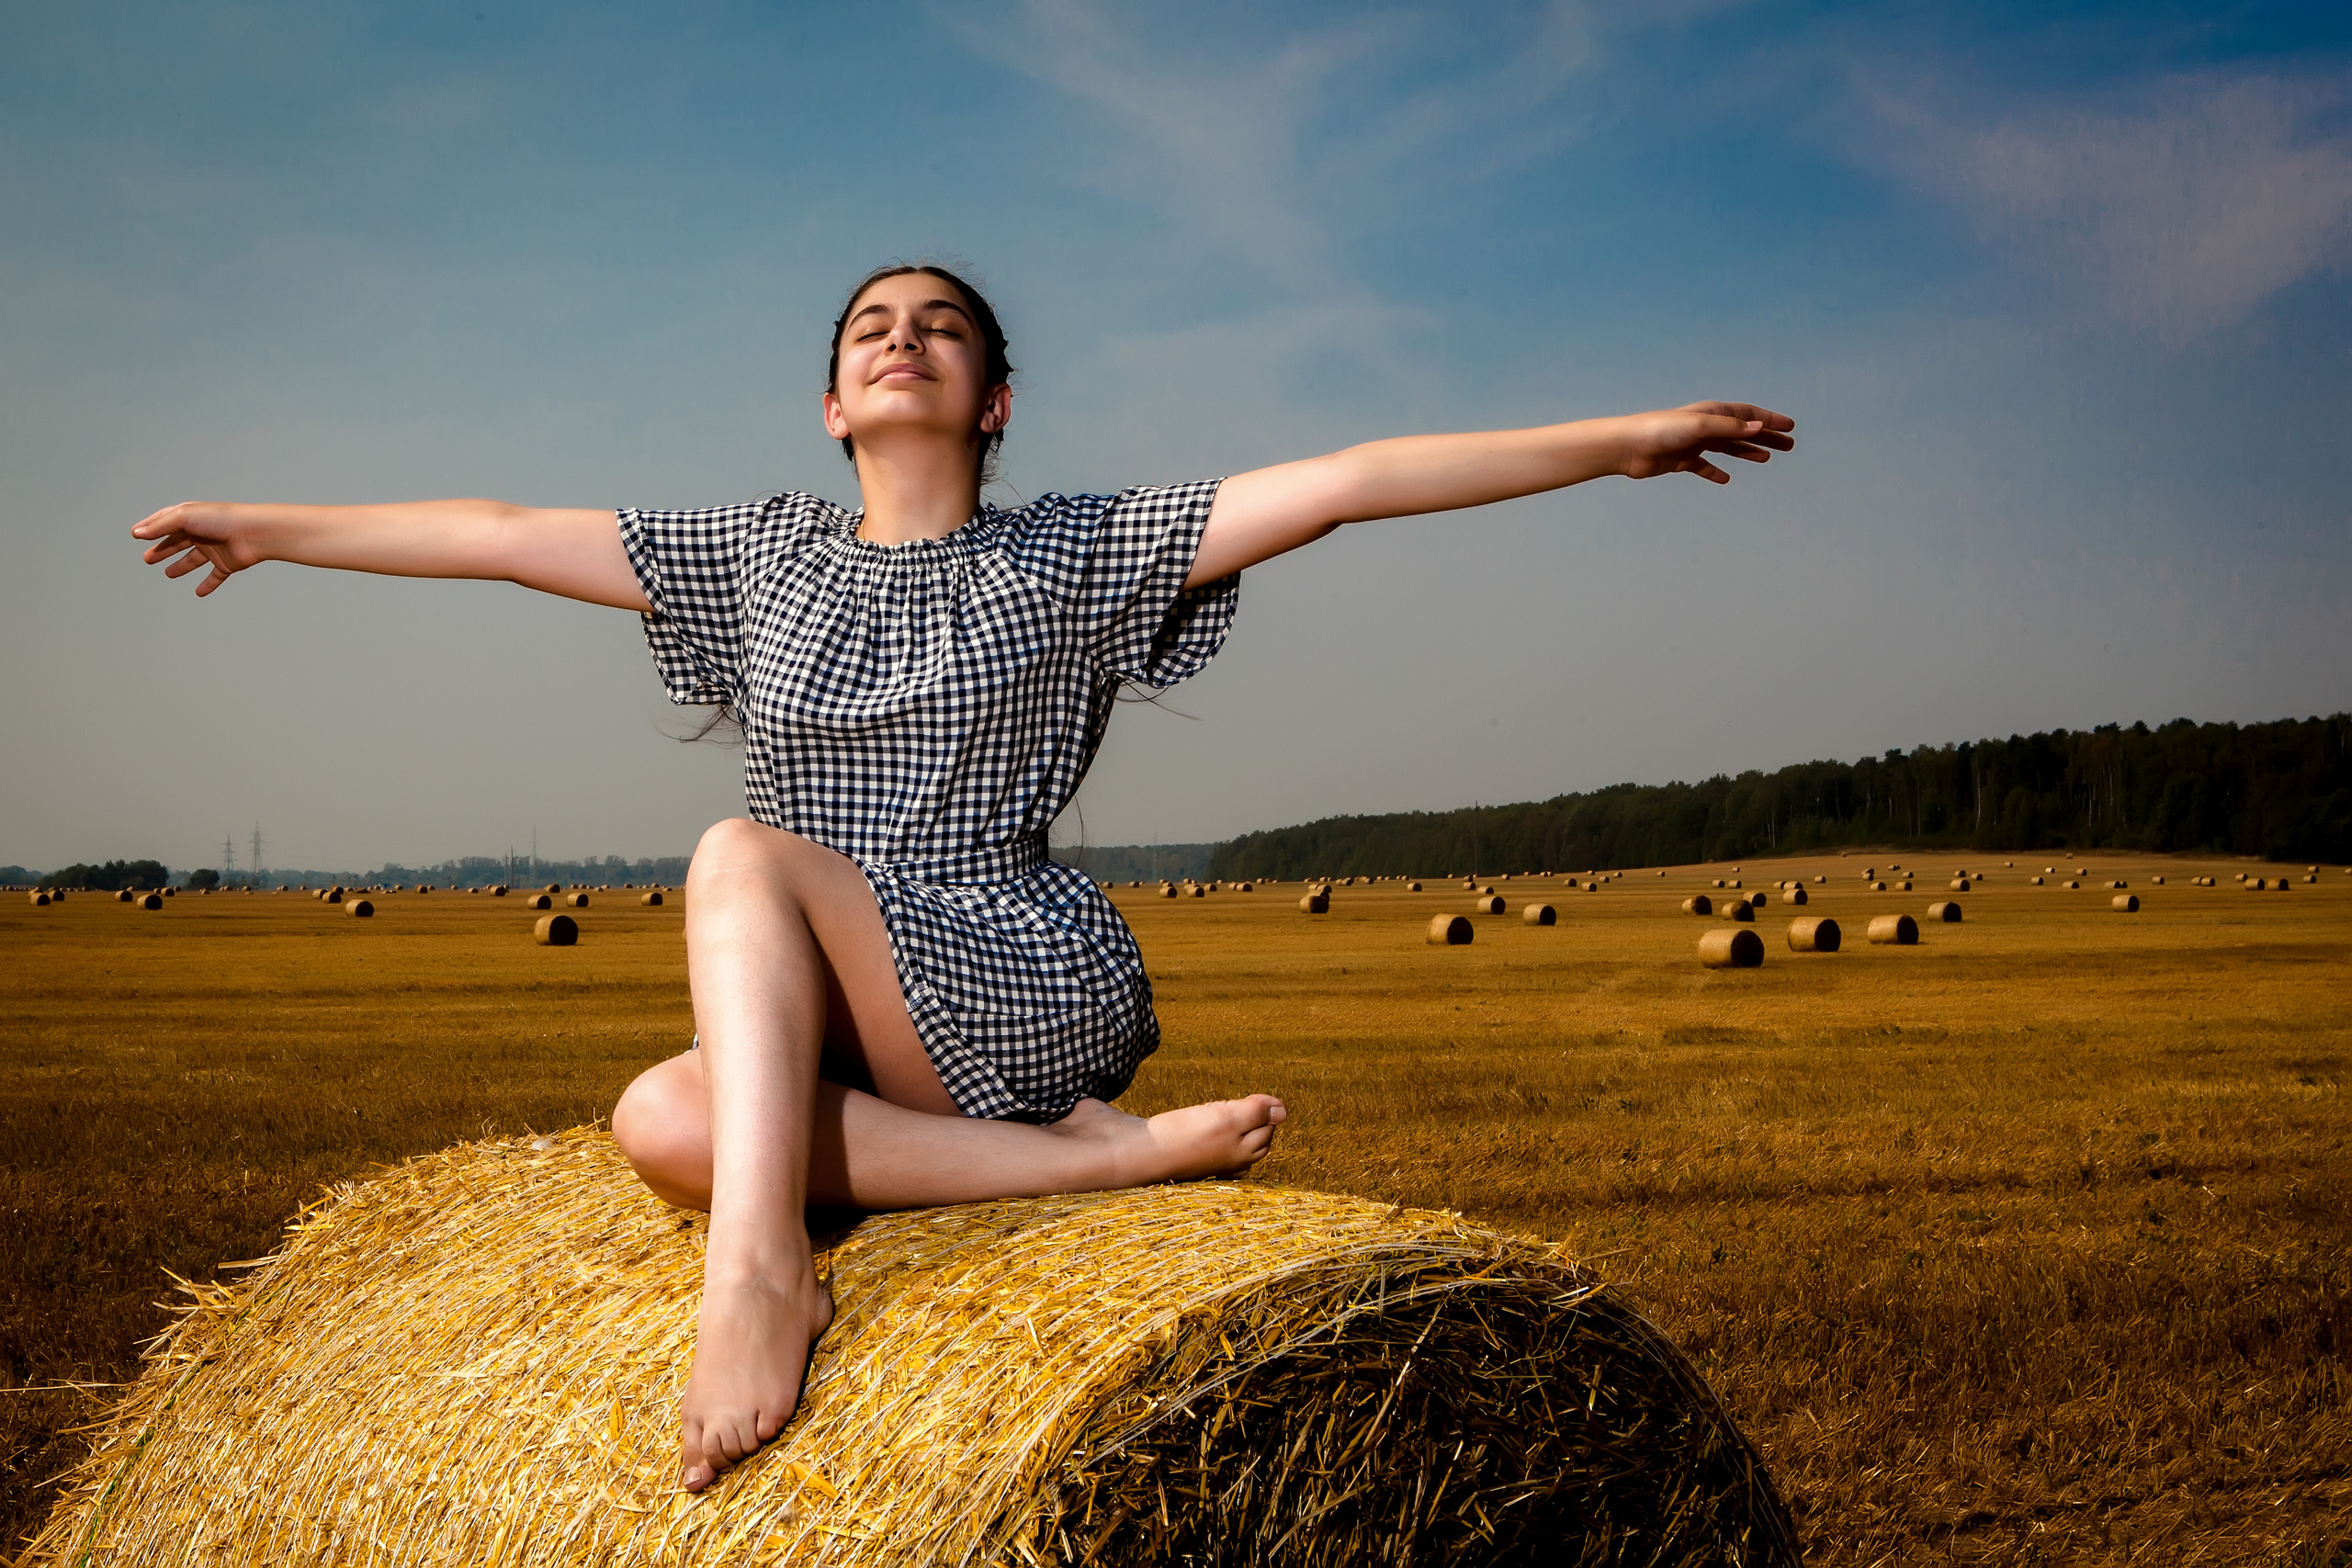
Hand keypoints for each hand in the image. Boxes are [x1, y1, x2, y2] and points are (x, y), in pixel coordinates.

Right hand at [132, 502, 264, 596]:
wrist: (254, 533)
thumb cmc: (220, 519)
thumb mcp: (184, 517)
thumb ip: (160, 526)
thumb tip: (138, 533)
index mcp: (191, 517)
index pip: (166, 521)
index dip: (151, 527)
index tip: (136, 534)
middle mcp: (202, 532)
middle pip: (178, 542)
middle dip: (163, 550)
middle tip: (148, 560)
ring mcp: (215, 549)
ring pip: (194, 559)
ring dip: (181, 566)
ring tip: (168, 574)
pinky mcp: (228, 564)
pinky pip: (216, 576)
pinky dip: (208, 585)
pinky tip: (198, 593)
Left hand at [1616, 402, 1794, 484]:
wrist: (1627, 447)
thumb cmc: (1660, 430)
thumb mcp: (1699, 426)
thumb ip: (1729, 428)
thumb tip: (1758, 426)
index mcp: (1712, 413)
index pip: (1748, 414)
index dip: (1770, 420)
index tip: (1791, 427)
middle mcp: (1705, 426)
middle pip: (1742, 431)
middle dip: (1766, 437)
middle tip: (1789, 446)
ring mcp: (1694, 443)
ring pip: (1727, 448)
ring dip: (1747, 452)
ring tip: (1767, 458)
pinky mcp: (1681, 460)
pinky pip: (1703, 466)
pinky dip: (1715, 472)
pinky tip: (1725, 479)